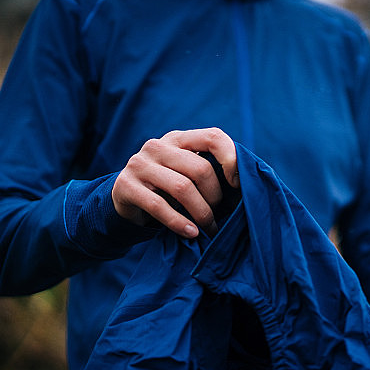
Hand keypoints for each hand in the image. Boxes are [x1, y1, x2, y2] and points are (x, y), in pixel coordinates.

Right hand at [112, 128, 238, 237]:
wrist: (125, 198)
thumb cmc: (167, 187)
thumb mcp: (186, 171)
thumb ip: (208, 169)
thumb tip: (244, 184)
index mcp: (179, 139)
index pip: (213, 137)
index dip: (231, 159)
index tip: (237, 184)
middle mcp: (158, 146)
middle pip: (200, 169)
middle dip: (215, 197)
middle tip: (216, 216)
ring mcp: (140, 164)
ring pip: (182, 188)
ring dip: (201, 213)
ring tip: (207, 228)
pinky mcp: (126, 186)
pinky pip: (159, 206)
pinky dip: (179, 223)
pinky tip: (191, 233)